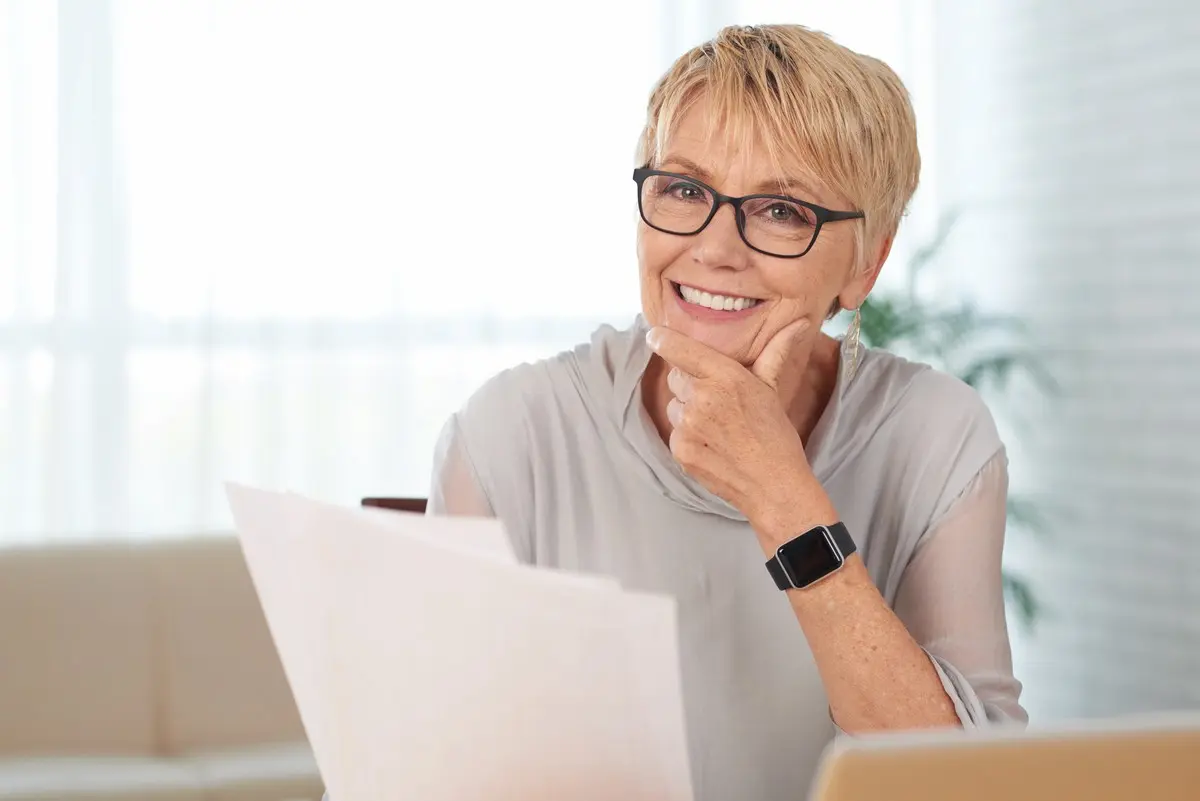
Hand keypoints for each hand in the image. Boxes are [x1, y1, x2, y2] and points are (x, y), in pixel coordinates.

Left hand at [646, 321, 835, 540]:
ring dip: (687, 411)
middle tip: (717, 399)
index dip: (662, 339)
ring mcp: (687, 426)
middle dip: (690, 383)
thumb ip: (775, 351)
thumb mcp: (772, 388)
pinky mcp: (680, 450)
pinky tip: (712, 444)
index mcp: (725, 376)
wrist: (773, 485)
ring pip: (674, 405)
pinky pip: (675, 432)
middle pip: (675, 377)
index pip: (677, 348)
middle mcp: (701, 397)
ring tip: (718, 425)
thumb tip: (799, 322)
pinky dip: (688, 436)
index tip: (654, 335)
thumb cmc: (775, 435)